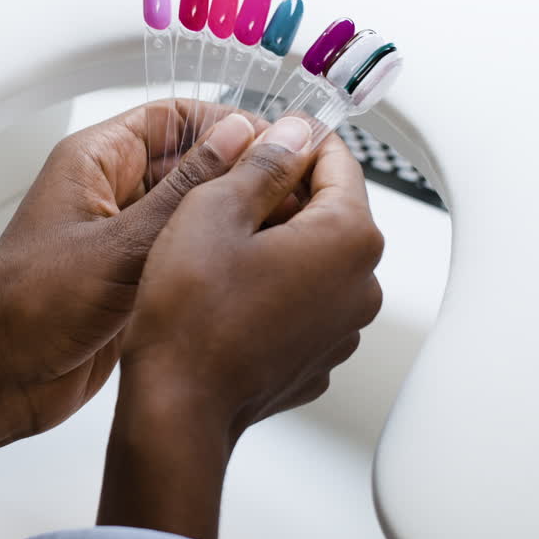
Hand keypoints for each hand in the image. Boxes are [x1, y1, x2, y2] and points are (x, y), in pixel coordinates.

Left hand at [0, 101, 263, 484]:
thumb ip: (184, 192)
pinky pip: (180, 254)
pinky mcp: (131, 280)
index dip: (227, 124)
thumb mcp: (120, 245)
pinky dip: (213, 257)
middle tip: (296, 191)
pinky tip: (252, 267)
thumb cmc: (30, 308)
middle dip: (239, 174)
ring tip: (285, 230)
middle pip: (190, 163)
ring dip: (229, 218)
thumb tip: (236, 137)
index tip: (277, 144)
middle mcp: (110, 193)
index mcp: (95, 162)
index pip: (173, 117)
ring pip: (191, 212)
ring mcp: (122, 237)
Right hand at [98, 116, 383, 538]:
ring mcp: (342, 328)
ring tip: (215, 254)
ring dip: (274, 246)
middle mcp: (361, 285)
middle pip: (328, 211)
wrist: (178, 406)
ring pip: (314, 260)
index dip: (291, 142)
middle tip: (220, 200)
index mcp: (347, 238)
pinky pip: (301, 305)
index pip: (336, 160)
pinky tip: (225, 298)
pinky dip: (271, 291)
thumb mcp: (213, 210)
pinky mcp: (317, 359)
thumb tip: (293, 132)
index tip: (257, 141)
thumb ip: (263, 162)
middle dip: (280, 197)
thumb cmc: (189, 316)